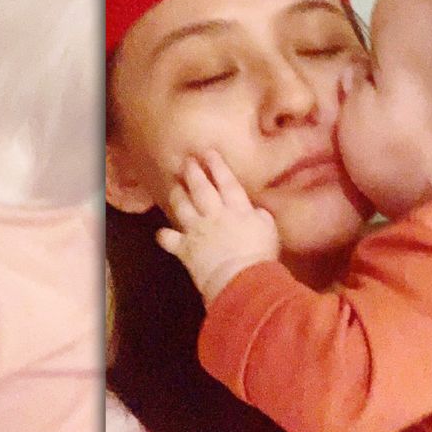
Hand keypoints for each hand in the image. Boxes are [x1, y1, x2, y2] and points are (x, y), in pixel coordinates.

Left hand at [156, 151, 279, 302]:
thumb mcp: (269, 230)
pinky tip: (162, 233)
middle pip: (201, 188)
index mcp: (237, 208)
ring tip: (174, 186)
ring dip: (177, 194)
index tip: (209, 153)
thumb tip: (254, 210)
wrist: (240, 278)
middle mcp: (214, 214)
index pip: (226, 182)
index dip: (217, 166)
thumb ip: (260, 216)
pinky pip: (169, 239)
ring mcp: (197, 230)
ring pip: (182, 206)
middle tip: (187, 161)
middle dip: (193, 172)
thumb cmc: (260, 256)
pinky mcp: (185, 248)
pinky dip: (165, 235)